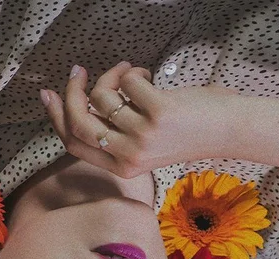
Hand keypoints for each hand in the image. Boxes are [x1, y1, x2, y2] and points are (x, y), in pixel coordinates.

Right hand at [41, 62, 239, 177]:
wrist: (228, 131)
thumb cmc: (188, 133)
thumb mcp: (145, 146)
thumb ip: (116, 133)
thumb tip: (82, 101)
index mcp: (122, 168)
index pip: (74, 144)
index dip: (57, 118)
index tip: (50, 94)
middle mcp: (129, 156)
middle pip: (80, 122)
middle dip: (72, 92)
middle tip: (78, 72)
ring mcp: (144, 136)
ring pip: (102, 98)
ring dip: (111, 76)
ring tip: (130, 72)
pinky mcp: (159, 113)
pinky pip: (128, 82)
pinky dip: (134, 71)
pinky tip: (149, 75)